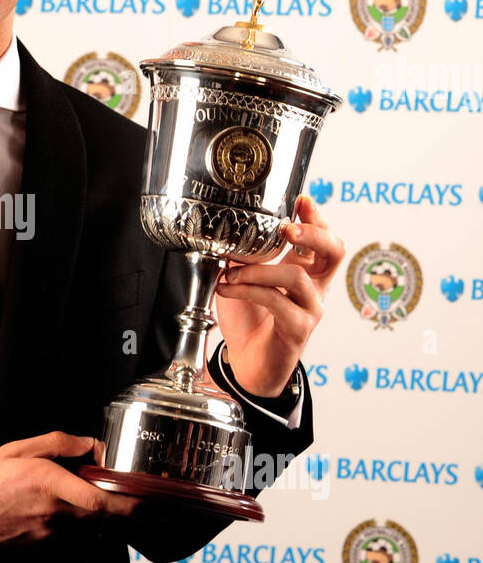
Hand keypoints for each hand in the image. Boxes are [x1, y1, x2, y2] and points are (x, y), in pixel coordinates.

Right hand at [0, 430, 147, 546]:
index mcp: (50, 484)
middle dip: (137, 514)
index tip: (156, 502)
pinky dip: (91, 525)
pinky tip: (91, 514)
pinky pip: (78, 535)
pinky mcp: (46, 546)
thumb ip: (60, 443)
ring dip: (114, 519)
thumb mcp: (20, 448)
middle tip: (162, 508)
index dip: (133, 505)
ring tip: (131, 506)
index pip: (102, 502)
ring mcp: (52, 535)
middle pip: (108, 520)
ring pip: (95, 529)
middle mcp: (55, 514)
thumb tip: (91, 445)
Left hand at [214, 194, 344, 397]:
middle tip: (288, 228)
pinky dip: (249, 290)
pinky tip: (228, 288)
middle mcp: (314, 288)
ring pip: (297, 277)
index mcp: (305, 270)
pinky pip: (276, 301)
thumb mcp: (243, 279)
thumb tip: (231, 229)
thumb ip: (244, 256)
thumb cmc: (249, 319)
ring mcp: (310, 308)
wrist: (246, 363)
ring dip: (260, 270)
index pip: (323, 238)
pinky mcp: (298, 328)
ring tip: (232, 273)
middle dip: (313, 233)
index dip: (317, 217)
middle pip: (334, 252)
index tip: (302, 199)